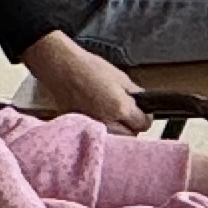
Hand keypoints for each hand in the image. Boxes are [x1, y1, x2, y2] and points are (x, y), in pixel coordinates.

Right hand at [25, 33, 148, 132]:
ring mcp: (91, 127)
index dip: (144, 117)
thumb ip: (136, 95)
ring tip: (111, 115)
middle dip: (131, 126)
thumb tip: (144, 104)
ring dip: (117, 131)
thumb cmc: (88, 68)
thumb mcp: (121, 77)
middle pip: (129, 136)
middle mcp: (106, 122)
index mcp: (120, 108)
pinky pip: (96, 135)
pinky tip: (97, 116)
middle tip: (127, 114)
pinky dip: (99, 129)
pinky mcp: (78, 128)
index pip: (143, 124)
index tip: (141, 113)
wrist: (62, 68)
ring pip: (114, 139)